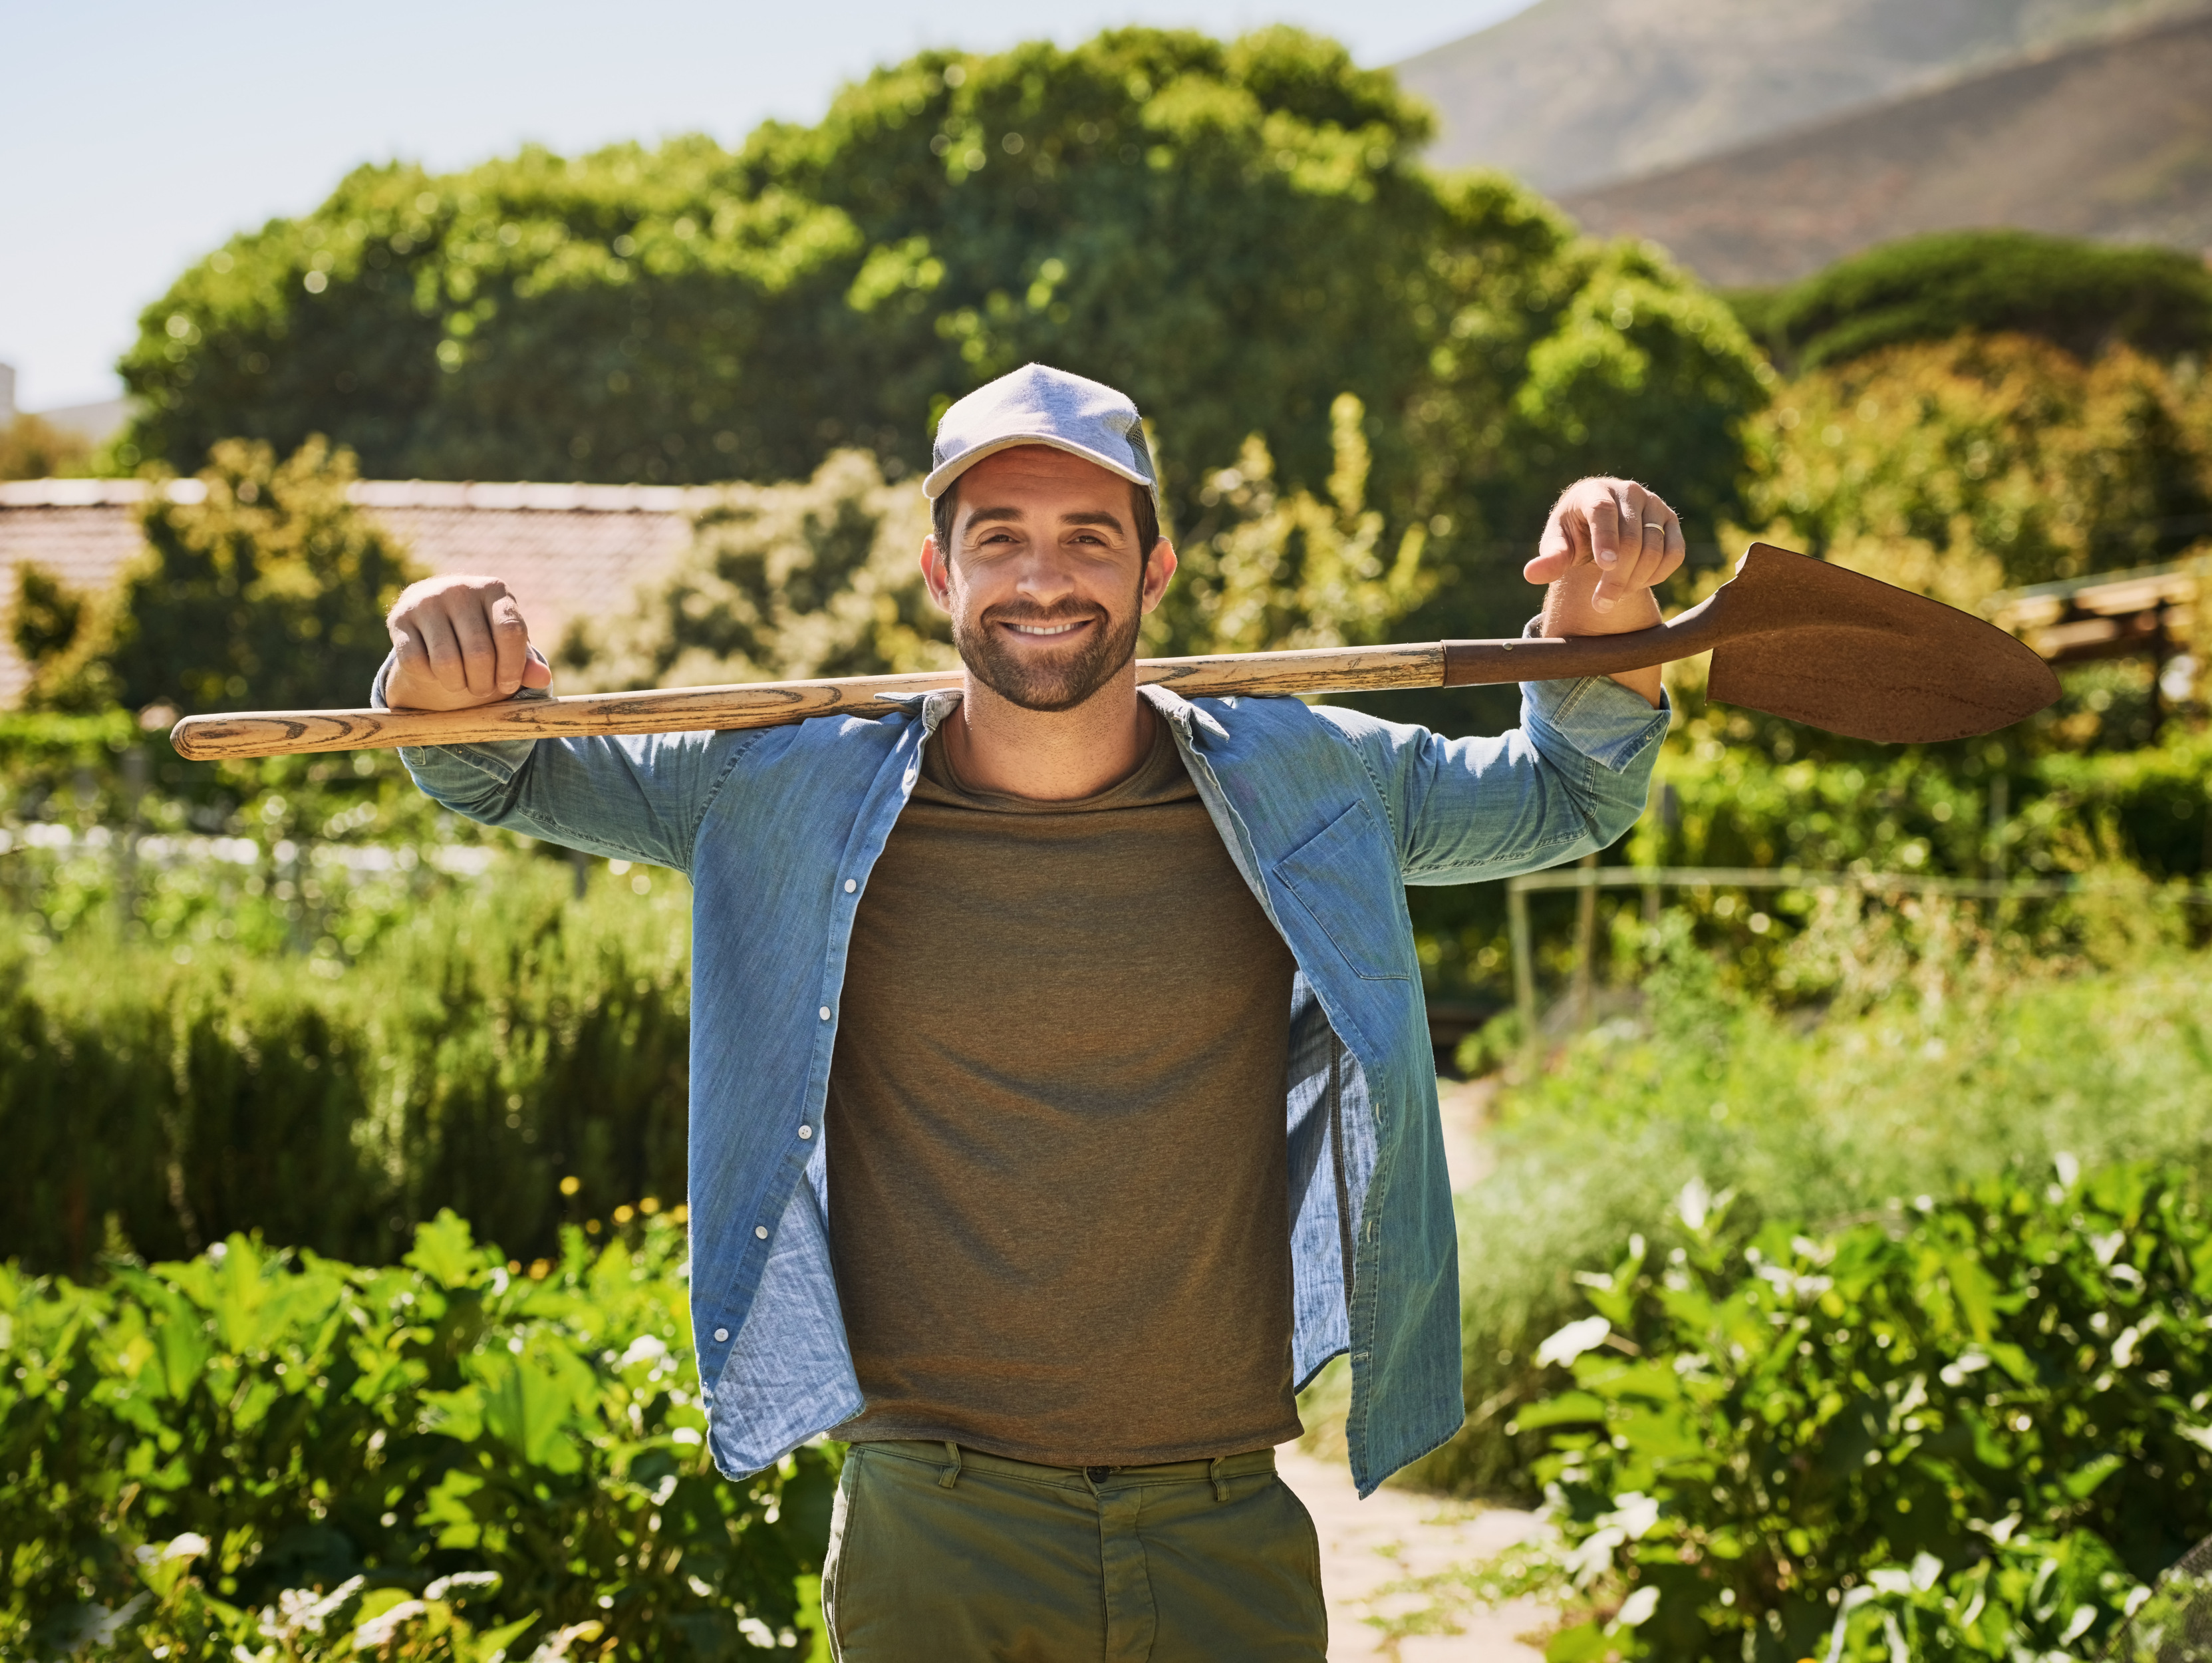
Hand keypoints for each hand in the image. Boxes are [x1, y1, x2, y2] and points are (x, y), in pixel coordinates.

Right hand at [386, 575, 552, 710]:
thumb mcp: (506, 643)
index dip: (512, 668)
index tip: (507, 686)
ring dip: (457, 685)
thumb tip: (543, 679)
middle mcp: (459, 588)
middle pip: (479, 653)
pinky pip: (416, 662)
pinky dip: (428, 677)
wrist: (434, 614)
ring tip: (461, 684)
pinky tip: (435, 673)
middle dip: (484, 683)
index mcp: (494, 589)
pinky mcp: (398, 618)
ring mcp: (426, 601)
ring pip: (446, 662)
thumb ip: (525, 662)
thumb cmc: (481, 633)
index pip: (510, 632)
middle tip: (482, 690)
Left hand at [1524, 477, 1685, 623]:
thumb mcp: (1557, 544)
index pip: (1603, 511)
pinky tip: (1638, 584)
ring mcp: (1654, 504)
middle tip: (1601, 603)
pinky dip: (1659, 575)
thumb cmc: (1574, 534)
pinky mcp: (1670, 521)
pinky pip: (1675, 553)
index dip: (1605, 538)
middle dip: (1617, 576)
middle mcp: (1628, 491)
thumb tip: (1530, 575)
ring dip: (1637, 579)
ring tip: (1615, 595)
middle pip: (1631, 538)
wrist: (1599, 524)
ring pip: (1655, 548)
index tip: (1604, 566)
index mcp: (1595, 491)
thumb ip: (1549, 559)